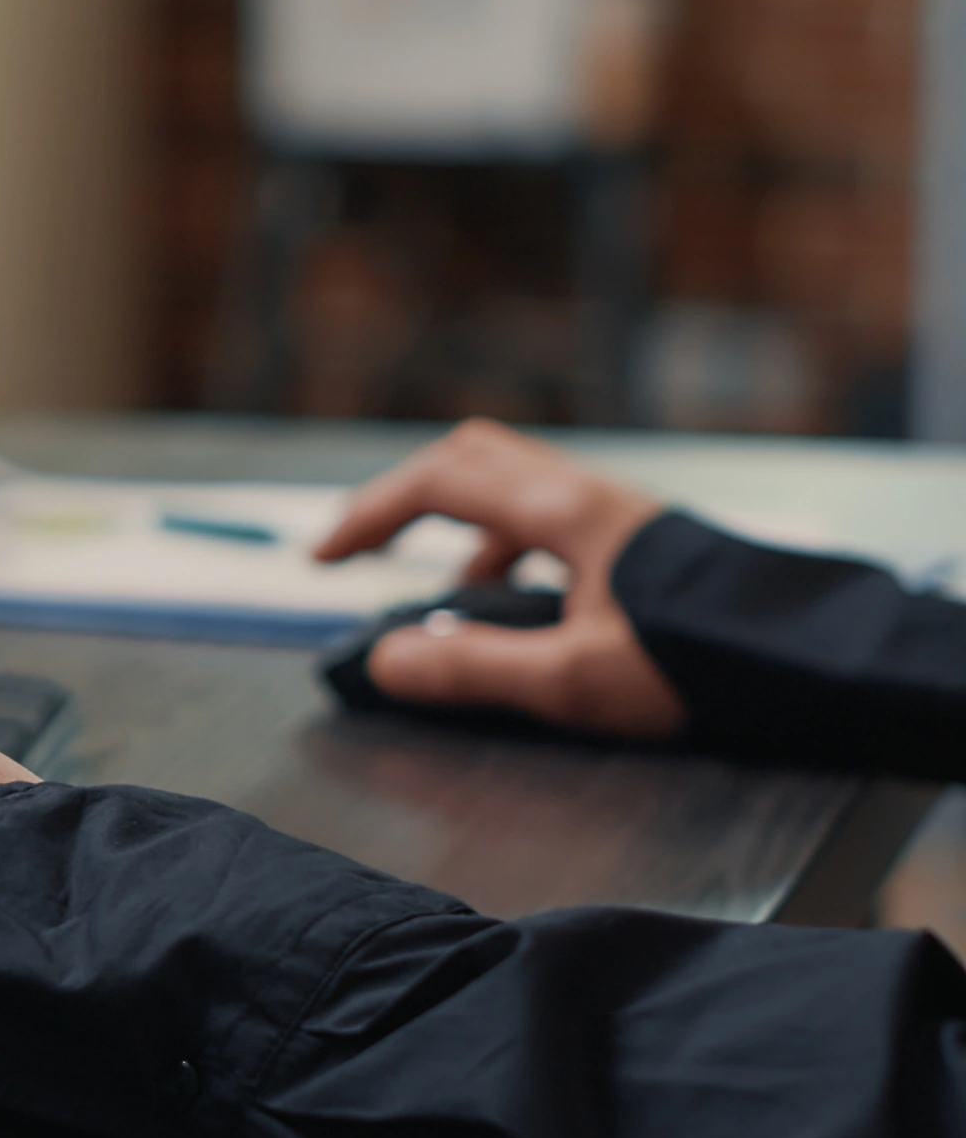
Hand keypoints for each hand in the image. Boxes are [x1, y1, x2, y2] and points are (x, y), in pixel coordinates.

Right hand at [313, 418, 684, 739]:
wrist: (812, 662)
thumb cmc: (697, 664)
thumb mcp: (572, 682)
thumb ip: (471, 670)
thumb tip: (384, 659)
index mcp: (562, 513)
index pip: (436, 483)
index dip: (367, 514)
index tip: (324, 559)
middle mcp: (587, 496)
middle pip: (472, 456)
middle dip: (405, 497)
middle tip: (367, 547)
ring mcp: (618, 513)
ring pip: (514, 484)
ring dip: (461, 525)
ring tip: (451, 596)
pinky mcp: (641, 539)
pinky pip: (551, 517)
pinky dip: (509, 545)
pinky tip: (525, 608)